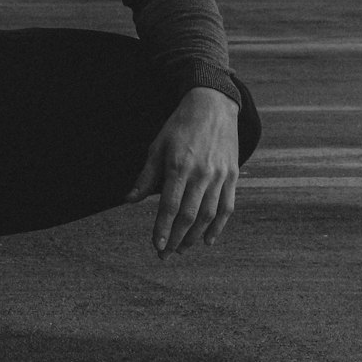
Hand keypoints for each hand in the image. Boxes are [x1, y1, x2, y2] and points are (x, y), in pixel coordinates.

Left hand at [124, 87, 239, 258]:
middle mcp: (201, 173)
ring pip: (208, 215)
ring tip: (182, 249)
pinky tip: (208, 240)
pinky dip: (218, 226)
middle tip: (165, 255)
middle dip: (176, 239)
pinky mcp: (232, 176)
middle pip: (189, 216)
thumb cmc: (179, 126)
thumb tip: (129, 200)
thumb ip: (146, 177)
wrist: (213, 106)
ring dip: (194, 237)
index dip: (162, 229)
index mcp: (178, 166)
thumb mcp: (157, 147)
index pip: (170, 206)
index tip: (156, 247)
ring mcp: (219, 175)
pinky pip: (226, 207)